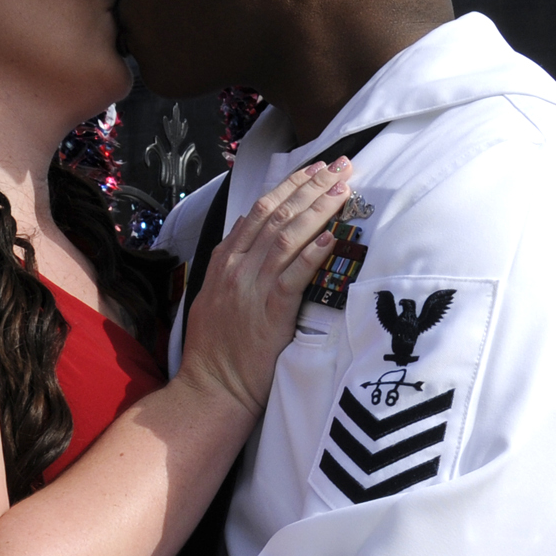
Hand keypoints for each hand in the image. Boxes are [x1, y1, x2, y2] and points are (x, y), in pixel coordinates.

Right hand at [176, 159, 350, 415]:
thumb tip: (249, 231)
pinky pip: (294, 274)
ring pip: (289, 236)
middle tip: (340, 165)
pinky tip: (334, 236)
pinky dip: (315, 253)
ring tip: (344, 188)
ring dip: (320, 208)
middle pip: (278, 214)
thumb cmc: (217, 352)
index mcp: (224, 261)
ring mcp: (252, 288)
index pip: (260, 211)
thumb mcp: (214, 297)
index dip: (290, 186)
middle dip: (312, 186)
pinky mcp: (270, 312)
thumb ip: (231, 264)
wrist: (211, 390)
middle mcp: (237, 268)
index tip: (314, 169)